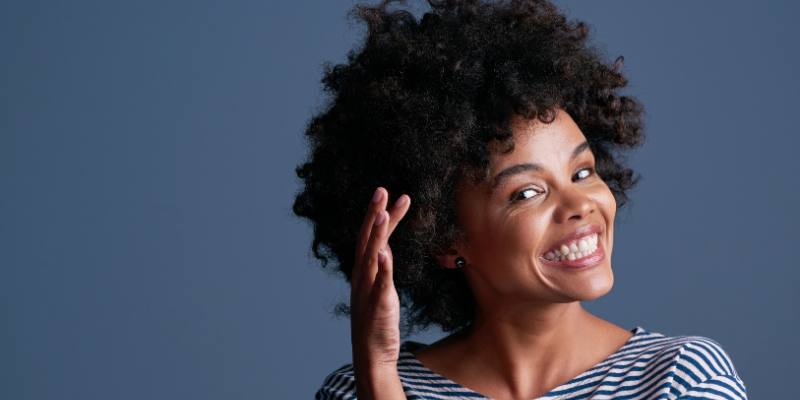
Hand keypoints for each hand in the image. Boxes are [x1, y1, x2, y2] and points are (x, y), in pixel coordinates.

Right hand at [350, 187, 410, 369]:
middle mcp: (362, 278)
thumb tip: (386, 248)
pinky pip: (380, 285)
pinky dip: (382, 268)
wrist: (371, 357)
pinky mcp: (378, 307)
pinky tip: (386, 251)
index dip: (378, 215)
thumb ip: (383, 269)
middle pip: (367, 240)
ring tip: (383, 212)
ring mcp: (368, 292)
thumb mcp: (381, 290)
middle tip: (382, 190)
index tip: (388, 194)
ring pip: (371, 258)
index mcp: (363, 272)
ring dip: (376, 235)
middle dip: (374, 214)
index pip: (370, 236)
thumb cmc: (376, 323)